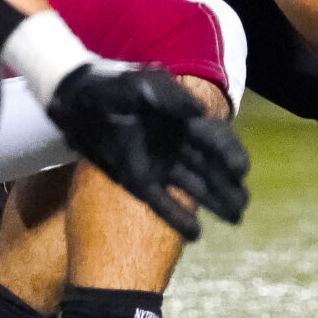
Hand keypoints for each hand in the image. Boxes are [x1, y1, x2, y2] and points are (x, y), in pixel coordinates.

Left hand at [48, 62, 249, 237]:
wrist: (74, 101)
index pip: (216, 139)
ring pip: (195, 187)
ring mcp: (159, 164)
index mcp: (182, 121)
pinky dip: (179, 216)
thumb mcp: (139, 83)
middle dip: (230, 185)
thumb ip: (169, 96)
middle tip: (244, 204)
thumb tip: (200, 113)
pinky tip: (196, 234)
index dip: (230, 154)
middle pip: (212, 168)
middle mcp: (177, 145)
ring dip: (216, 202)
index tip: (239, 170)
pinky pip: (162, 202)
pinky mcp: (138, 181)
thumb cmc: (109, 86)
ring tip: (235, 219)